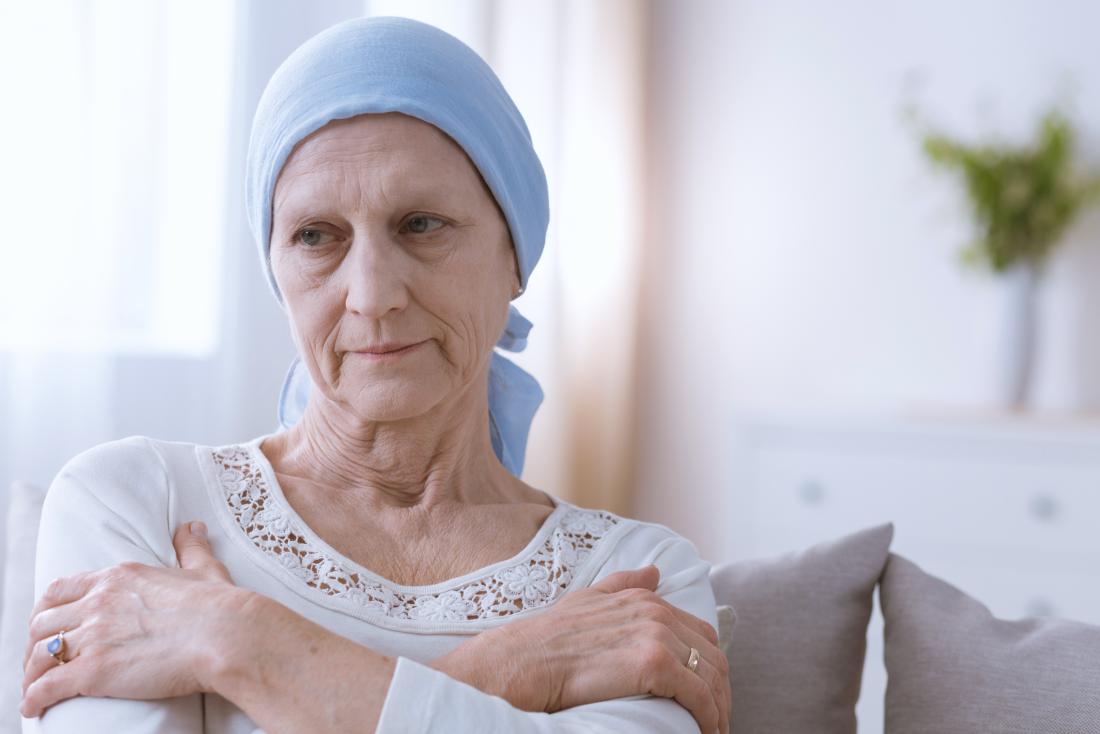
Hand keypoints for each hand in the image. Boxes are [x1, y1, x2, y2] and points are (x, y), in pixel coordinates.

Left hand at [20, 522, 252, 717]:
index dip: (48, 609)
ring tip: (35, 687)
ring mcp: (95, 636)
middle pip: (43, 622)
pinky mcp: (94, 671)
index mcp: (119, 578)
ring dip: (32, 672)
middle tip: (41, 660)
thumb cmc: (221, 606)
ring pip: (40, 654)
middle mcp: (99, 603)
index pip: (61, 590)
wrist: (227, 636)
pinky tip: (34, 708)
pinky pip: (47, 687)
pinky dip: (34, 699)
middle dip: (36, 643)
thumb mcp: (203, 569)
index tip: (49, 624)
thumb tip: (191, 527)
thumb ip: (190, 548)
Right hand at [432, 565, 730, 733]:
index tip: (707, 696)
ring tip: (713, 732)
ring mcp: (656, 636)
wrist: (516, 663)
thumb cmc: (543, 641)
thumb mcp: (585, 602)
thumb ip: (623, 586)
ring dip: (719, 710)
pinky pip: (699, 696)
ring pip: (712, 677)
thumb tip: (654, 572)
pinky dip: (709, 718)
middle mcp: (655, 612)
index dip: (709, 667)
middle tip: (716, 721)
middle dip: (720, 692)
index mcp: (643, 600)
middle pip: (713, 656)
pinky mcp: (653, 664)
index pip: (700, 634)